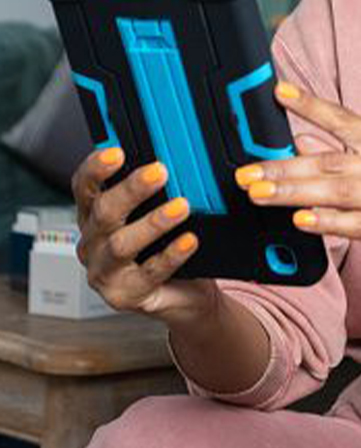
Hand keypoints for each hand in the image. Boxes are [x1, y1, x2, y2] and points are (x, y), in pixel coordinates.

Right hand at [72, 148, 217, 323]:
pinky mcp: (125, 295)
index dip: (96, 168)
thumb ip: (161, 187)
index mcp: (96, 214)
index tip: (117, 152)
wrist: (185, 292)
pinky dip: (171, 254)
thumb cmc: (168, 244)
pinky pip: (148, 273)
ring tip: (181, 207)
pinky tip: (189, 241)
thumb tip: (181, 156)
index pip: (85, 186)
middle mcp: (94, 241)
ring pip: (121, 244)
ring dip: (153, 222)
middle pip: (104, 211)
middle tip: (160, 172)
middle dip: (131, 189)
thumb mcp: (159, 210)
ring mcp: (105, 271)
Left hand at [235, 82, 360, 302]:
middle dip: (285, 166)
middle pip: (334, 160)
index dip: (310, 105)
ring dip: (294, 192)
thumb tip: (301, 141)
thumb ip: (344, 160)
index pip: (347, 120)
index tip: (278, 92)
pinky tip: (300, 219)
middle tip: (248, 172)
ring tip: (260, 194)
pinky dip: (326, 220)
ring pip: (339, 190)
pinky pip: (357, 223)